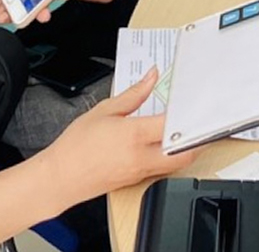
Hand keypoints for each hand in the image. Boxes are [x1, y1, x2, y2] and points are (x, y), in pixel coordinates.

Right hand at [44, 69, 197, 203]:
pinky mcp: (138, 180)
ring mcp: (141, 172)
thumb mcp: (104, 111)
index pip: (172, 124)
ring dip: (184, 149)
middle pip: (185, 152)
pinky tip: (161, 144)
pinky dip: (168, 157)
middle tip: (197, 122)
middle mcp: (142, 156)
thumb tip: (151, 77)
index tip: (189, 102)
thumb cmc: (76, 145)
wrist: (61, 177)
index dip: (186, 113)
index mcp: (134, 135)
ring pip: (176, 163)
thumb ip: (133, 94)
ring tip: (180, 130)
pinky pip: (162, 169)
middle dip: (196, 138)